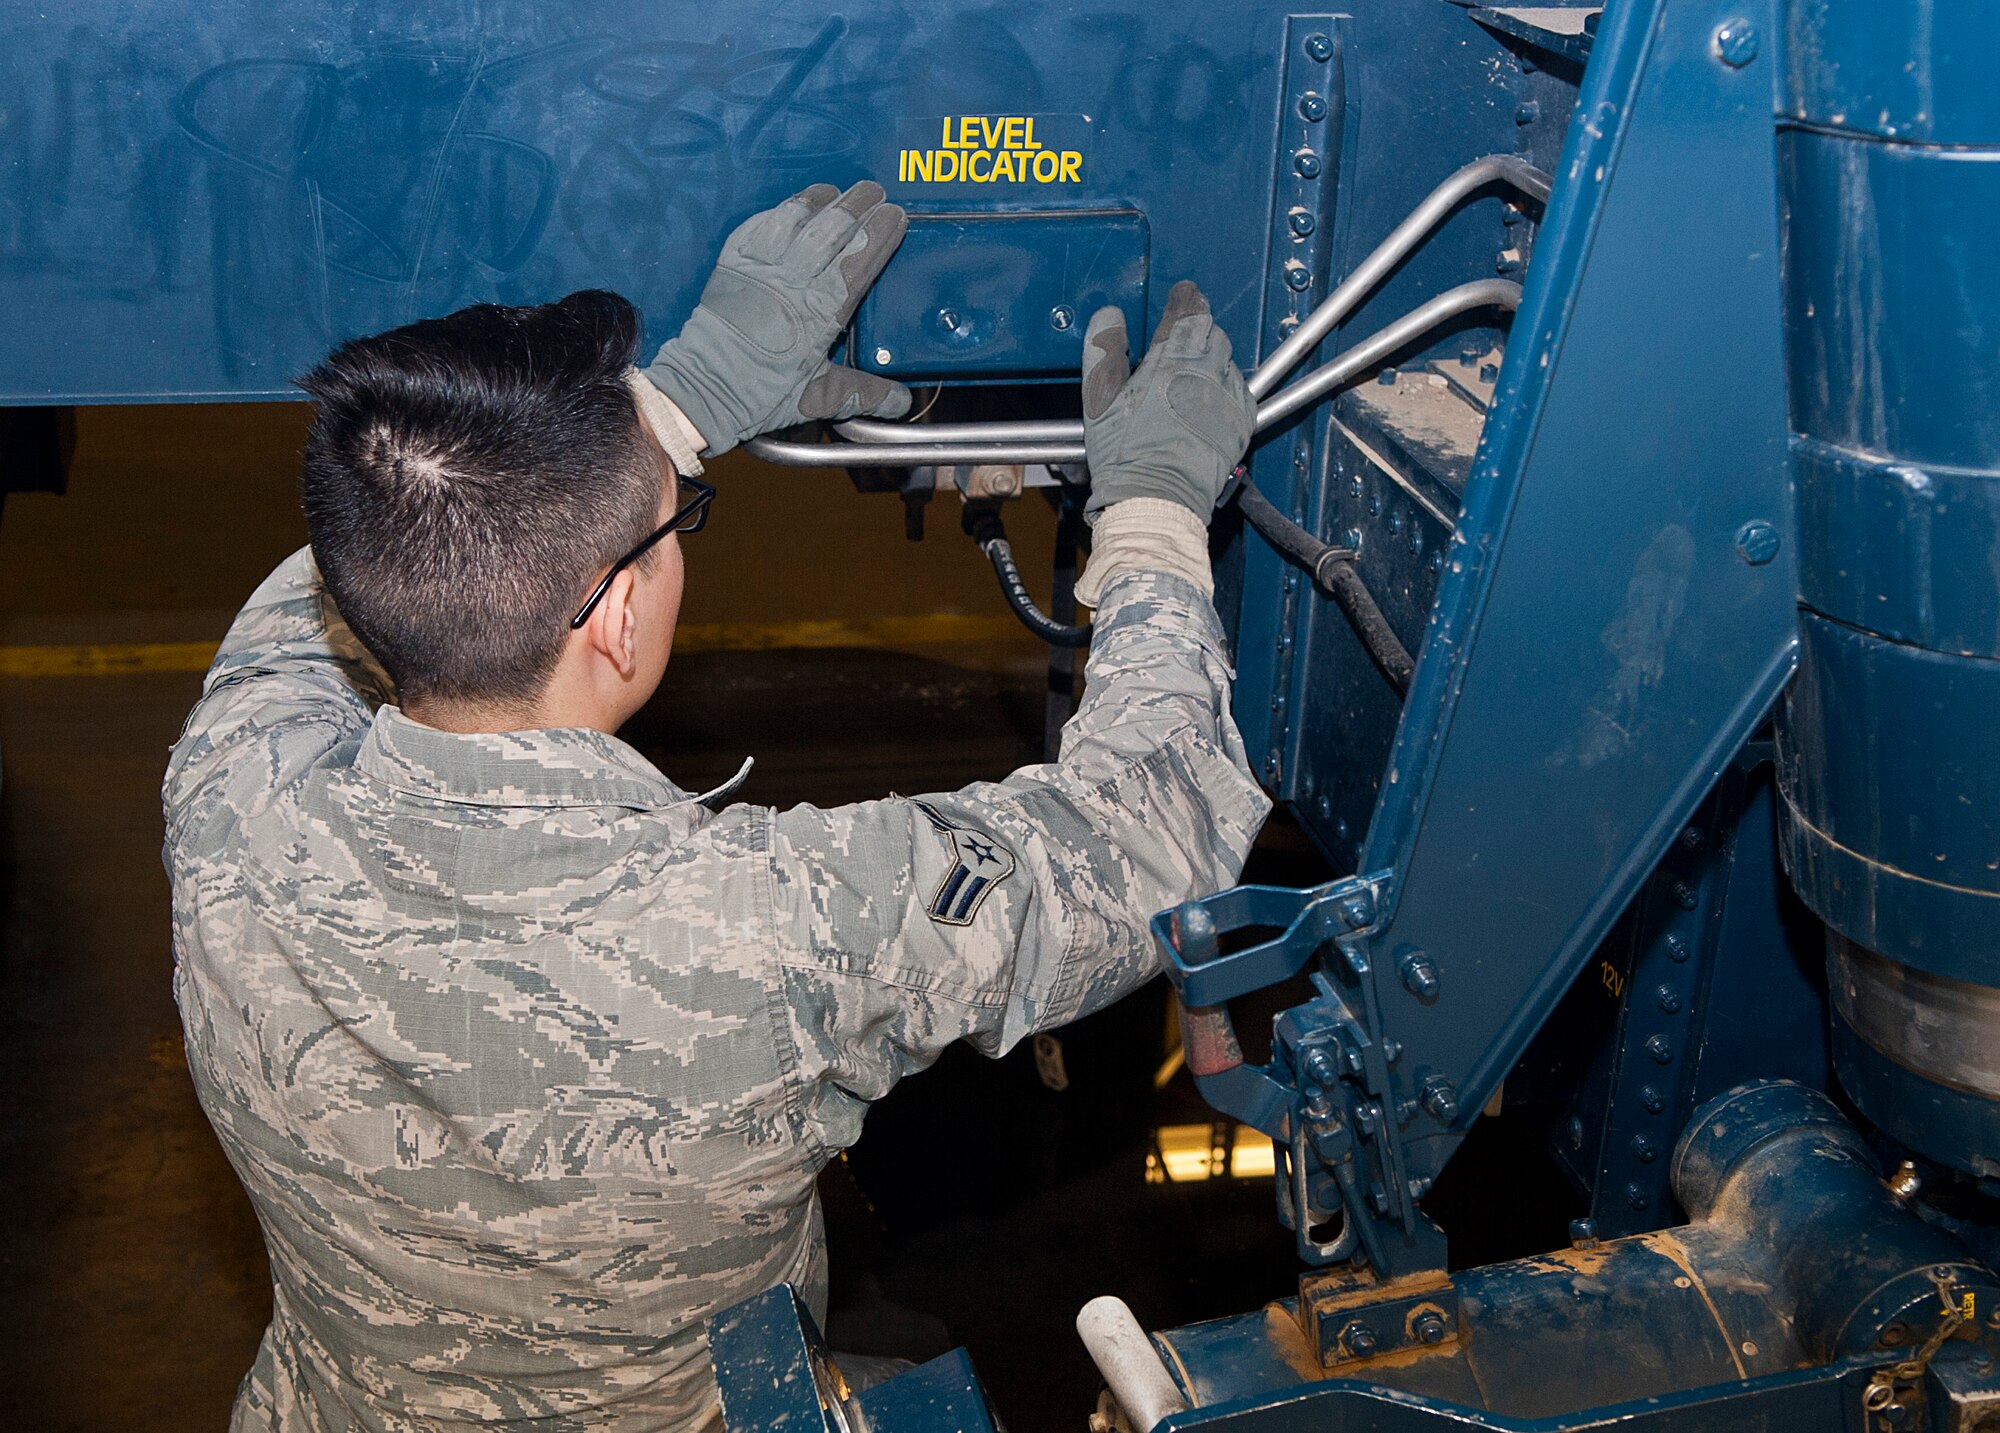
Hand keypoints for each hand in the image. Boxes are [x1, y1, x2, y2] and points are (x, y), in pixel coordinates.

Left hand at [643, 181, 912, 455]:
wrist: (704, 387)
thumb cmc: (762, 392)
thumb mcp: (819, 398)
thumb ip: (864, 394)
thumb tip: (901, 401)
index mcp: (821, 310)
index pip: (860, 258)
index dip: (881, 232)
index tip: (896, 215)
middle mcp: (794, 279)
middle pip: (832, 227)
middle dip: (858, 203)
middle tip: (874, 192)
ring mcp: (761, 266)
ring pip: (795, 216)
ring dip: (818, 199)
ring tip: (834, 191)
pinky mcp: (733, 262)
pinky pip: (758, 224)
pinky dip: (778, 211)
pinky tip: (790, 208)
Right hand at [1080, 281, 1255, 516]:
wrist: (1156, 499)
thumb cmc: (1125, 455)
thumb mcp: (1099, 399)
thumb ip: (1103, 351)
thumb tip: (1109, 317)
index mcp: (1170, 362)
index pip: (1188, 311)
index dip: (1185, 298)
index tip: (1183, 295)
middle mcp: (1205, 374)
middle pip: (1212, 332)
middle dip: (1198, 330)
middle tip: (1183, 338)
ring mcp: (1227, 398)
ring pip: (1228, 360)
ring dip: (1212, 358)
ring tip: (1191, 374)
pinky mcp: (1241, 423)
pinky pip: (1241, 390)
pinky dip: (1227, 388)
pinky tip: (1207, 400)